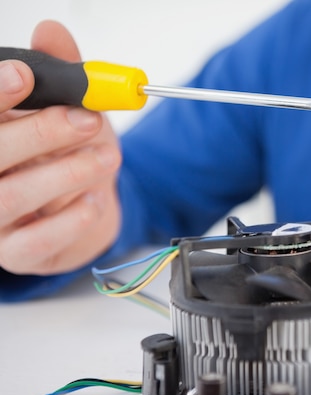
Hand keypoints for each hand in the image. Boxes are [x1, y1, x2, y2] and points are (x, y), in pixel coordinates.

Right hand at [0, 21, 121, 274]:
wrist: (85, 210)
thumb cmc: (67, 156)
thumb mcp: (70, 110)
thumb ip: (62, 75)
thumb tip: (52, 31)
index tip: (24, 76)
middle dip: (40, 131)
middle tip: (87, 120)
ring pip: (10, 196)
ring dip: (65, 172)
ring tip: (105, 156)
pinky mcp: (17, 253)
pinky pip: (36, 240)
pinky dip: (71, 217)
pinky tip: (94, 199)